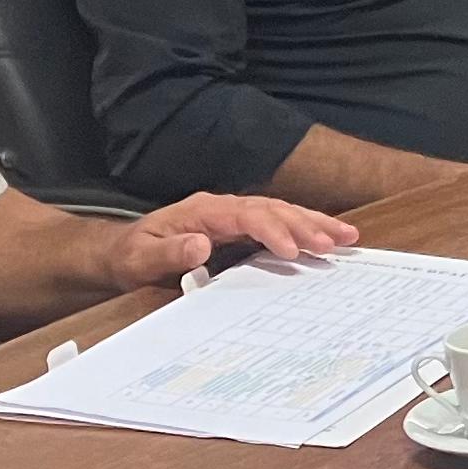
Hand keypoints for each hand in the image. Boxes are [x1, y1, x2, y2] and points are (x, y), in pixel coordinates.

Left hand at [105, 193, 362, 289]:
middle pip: (273, 209)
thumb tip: (201, 244)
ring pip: (281, 213)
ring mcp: (233, 217)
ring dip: (314, 224)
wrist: (120, 252)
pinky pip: (278, 225)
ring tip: (347, 238)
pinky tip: (326, 240)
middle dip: (306, 224)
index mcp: (203, 211)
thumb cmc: (130, 257)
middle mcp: (222, 208)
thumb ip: (168, 253)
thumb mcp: (139, 260)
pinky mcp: (239, 230)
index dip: (272, 230)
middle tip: (337, 242)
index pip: (246, 215)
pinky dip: (303, 231)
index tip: (292, 251)